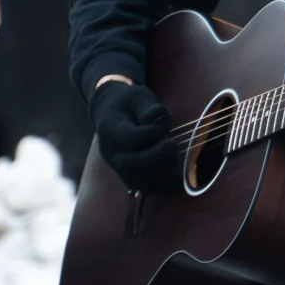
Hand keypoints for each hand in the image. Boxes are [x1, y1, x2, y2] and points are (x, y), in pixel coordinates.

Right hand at [92, 80, 182, 194]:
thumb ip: (147, 107)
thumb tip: (159, 117)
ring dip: (161, 171)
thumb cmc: (128, 103)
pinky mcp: (128, 176)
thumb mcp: (137, 96)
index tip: (164, 122)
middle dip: (158, 156)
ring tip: (173, 155)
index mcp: (110, 131)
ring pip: (138, 181)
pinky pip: (144, 188)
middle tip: (173, 144)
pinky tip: (173, 169)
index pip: (132, 139)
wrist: (110, 114)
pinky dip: (161, 183)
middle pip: (132, 165)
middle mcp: (111, 153)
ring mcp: (118, 168)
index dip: (153, 132)